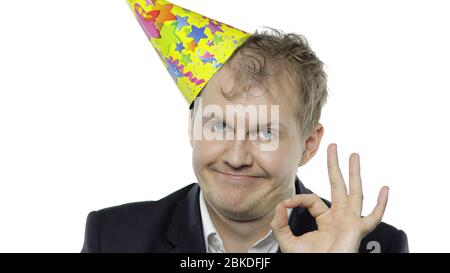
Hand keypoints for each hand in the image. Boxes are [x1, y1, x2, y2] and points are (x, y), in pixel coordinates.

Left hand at [270, 143, 388, 252]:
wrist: (320, 269)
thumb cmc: (308, 260)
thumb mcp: (287, 241)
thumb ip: (279, 223)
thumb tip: (280, 204)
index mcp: (325, 220)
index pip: (312, 199)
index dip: (298, 199)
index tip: (286, 203)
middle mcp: (339, 218)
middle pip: (338, 186)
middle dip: (335, 166)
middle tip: (333, 147)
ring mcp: (350, 222)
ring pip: (355, 193)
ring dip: (354, 173)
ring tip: (354, 155)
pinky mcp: (357, 230)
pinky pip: (373, 217)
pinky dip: (381, 204)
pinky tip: (385, 189)